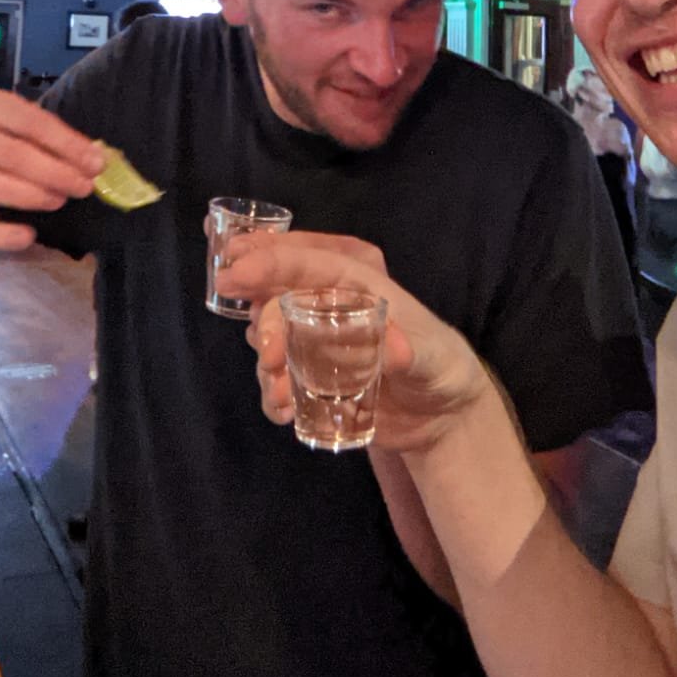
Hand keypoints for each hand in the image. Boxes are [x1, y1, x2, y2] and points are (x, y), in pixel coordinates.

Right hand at [0, 89, 104, 251]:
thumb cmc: (2, 147)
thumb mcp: (25, 133)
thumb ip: (56, 143)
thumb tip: (97, 160)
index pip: (31, 121)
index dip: (66, 144)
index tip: (96, 164)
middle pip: (10, 153)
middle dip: (53, 172)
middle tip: (84, 188)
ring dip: (30, 195)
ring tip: (59, 201)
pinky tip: (27, 237)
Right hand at [216, 235, 488, 454]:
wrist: (439, 416)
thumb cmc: (440, 366)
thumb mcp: (432, 355)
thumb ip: (414, 350)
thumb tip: (395, 349)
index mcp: (357, 279)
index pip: (308, 259)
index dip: (269, 260)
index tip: (235, 270)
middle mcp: (328, 301)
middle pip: (278, 296)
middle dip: (265, 322)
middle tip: (269, 357)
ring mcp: (313, 337)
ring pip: (268, 333)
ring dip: (266, 363)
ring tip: (282, 393)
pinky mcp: (307, 371)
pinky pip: (274, 374)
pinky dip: (271, 392)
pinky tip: (284, 410)